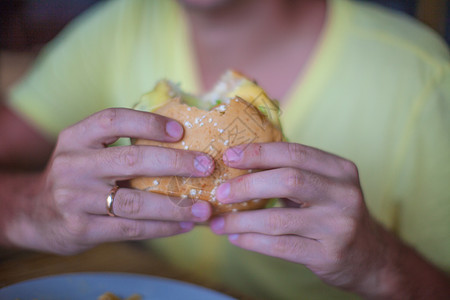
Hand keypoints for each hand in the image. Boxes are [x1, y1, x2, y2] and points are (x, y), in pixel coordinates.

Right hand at [6, 108, 213, 253]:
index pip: (113, 120)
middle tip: (207, 166)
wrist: (36, 213)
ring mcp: (75, 199)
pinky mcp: (82, 229)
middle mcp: (73, 165)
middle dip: (176, 163)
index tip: (181, 130)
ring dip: (175, 205)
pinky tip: (184, 225)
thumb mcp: (86, 150)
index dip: (149, 123)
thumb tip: (183, 141)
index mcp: (76, 137)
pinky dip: (162, 227)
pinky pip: (130, 228)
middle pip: (132, 160)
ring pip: (135, 201)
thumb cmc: (78, 176)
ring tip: (203, 207)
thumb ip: (120, 144)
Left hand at [209, 142, 393, 294]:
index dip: (258, 153)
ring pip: (278, 219)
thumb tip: (239, 163)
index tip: (229, 156)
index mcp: (340, 170)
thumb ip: (292, 172)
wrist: (371, 257)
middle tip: (221, 192)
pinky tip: (236, 238)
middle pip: (288, 180)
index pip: (294, 153)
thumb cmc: (334, 214)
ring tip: (218, 222)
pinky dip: (252, 241)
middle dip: (247, 185)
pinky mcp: (329, 255)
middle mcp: (344, 194)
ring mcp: (339, 226)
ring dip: (241, 220)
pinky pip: (280, 247)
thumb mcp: (324, 186)